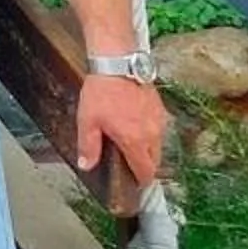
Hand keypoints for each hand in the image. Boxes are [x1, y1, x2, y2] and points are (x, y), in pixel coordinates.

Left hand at [76, 74, 169, 193]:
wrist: (118, 64)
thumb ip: (89, 147)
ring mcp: (159, 120)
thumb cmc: (101, 93)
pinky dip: (150, 134)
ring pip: (158, 145)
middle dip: (144, 167)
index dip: (141, 181)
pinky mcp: (160, 108)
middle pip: (155, 160)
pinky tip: (135, 128)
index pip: (146, 171)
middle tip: (130, 168)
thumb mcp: (87, 121)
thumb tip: (87, 166)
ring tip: (130, 147)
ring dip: (147, 150)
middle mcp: (153, 134)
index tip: (134, 184)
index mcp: (135, 141)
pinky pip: (158, 129)